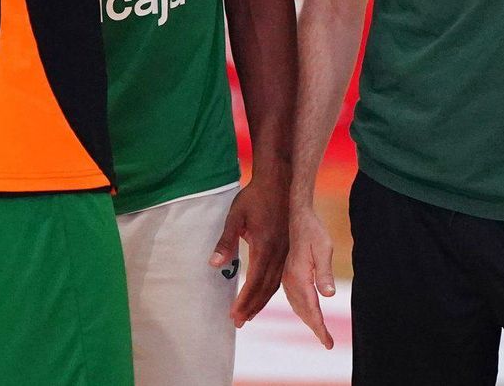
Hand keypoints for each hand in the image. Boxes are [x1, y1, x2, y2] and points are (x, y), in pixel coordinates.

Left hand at [210, 175, 289, 325]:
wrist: (279, 181)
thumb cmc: (254, 197)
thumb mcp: (235, 217)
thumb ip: (225, 242)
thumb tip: (214, 265)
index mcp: (265, 247)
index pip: (254, 282)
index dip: (244, 301)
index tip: (234, 316)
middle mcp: (279, 252)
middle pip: (266, 288)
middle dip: (252, 306)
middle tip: (239, 322)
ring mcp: (287, 250)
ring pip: (276, 283)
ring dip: (262, 301)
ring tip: (249, 314)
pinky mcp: (289, 248)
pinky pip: (281, 275)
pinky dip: (271, 289)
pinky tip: (263, 294)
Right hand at [280, 206, 336, 347]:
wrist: (294, 214)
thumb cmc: (312, 229)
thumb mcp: (323, 248)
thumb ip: (325, 272)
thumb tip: (329, 295)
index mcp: (299, 276)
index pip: (311, 309)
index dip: (319, 327)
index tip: (328, 343)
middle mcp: (289, 280)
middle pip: (303, 311)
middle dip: (315, 328)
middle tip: (327, 343)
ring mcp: (286, 277)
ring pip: (296, 306)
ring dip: (307, 320)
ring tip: (319, 332)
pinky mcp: (286, 273)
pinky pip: (292, 297)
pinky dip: (300, 309)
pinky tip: (306, 311)